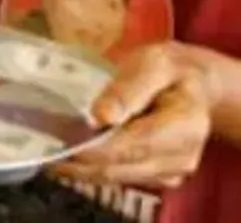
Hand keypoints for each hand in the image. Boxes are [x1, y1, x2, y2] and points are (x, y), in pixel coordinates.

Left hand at [55, 43, 220, 190]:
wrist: (197, 87)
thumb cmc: (172, 69)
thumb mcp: (154, 63)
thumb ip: (130, 87)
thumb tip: (101, 116)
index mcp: (186, 125)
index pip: (135, 144)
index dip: (97, 148)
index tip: (64, 144)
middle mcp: (182, 157)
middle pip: (123, 166)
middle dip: (82, 162)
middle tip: (44, 151)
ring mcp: (171, 172)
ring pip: (118, 177)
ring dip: (83, 169)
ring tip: (50, 153)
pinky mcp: (158, 177)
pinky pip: (121, 177)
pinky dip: (94, 169)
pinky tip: (71, 157)